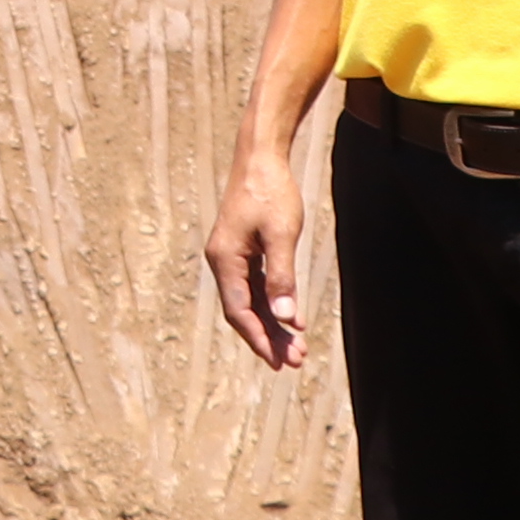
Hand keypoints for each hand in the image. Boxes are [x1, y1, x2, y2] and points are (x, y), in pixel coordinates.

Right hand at [204, 147, 309, 373]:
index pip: (239, 310)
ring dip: (272, 324)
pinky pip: (255, 287)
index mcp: (225, 259)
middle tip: (294, 362)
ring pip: (250, 301)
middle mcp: (223, 261)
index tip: (278, 362)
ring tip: (297, 348)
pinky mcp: (243, 250)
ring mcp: (232, 256)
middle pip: (243, 311)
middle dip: (268, 338)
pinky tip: (291, 319)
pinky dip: (273, 304)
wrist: (260, 157)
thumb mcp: (281, 235)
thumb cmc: (271, 192)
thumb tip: (285, 318)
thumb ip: (282, 277)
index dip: (258, 338)